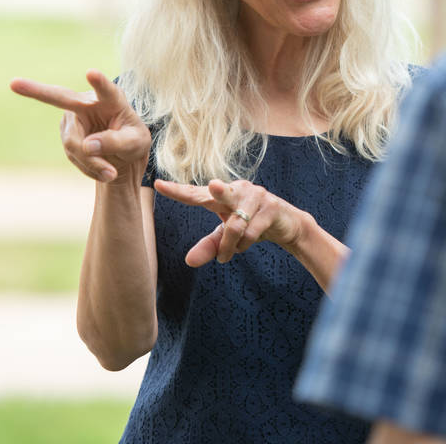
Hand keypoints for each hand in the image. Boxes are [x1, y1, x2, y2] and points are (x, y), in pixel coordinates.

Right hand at [10, 69, 150, 183]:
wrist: (124, 156)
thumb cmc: (134, 141)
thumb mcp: (136, 143)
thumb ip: (116, 142)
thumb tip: (87, 146)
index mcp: (112, 99)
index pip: (105, 90)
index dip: (99, 82)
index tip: (92, 73)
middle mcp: (87, 103)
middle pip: (61, 99)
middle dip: (36, 91)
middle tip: (13, 83)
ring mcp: (72, 118)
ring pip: (74, 143)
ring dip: (92, 162)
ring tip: (111, 172)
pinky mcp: (66, 134)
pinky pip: (74, 155)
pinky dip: (89, 167)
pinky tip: (103, 169)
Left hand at [154, 179, 305, 265]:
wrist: (287, 224)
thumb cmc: (251, 224)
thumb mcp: (227, 237)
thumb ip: (209, 246)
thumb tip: (189, 262)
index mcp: (222, 195)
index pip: (196, 193)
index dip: (178, 191)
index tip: (158, 185)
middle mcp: (237, 190)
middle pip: (222, 192)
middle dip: (218, 190)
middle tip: (214, 186)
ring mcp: (256, 196)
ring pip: (236, 226)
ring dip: (229, 247)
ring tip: (225, 258)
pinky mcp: (271, 208)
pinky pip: (252, 232)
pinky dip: (243, 245)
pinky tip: (244, 246)